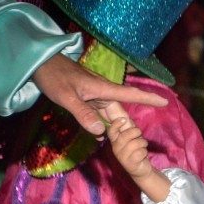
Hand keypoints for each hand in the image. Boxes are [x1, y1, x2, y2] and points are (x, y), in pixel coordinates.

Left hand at [31, 53, 167, 135]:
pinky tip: (97, 133)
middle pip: (121, 110)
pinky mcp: (87, 97)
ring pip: (110, 113)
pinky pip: (99, 112)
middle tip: (130, 140)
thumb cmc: (54, 76)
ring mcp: (95, 94)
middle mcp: (102, 91)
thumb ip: (83, 114)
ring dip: (112, 126)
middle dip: (126, 125)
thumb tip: (102, 131)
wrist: (38, 63)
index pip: (131, 94)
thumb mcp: (67, 97)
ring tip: (114, 141)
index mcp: (102, 88)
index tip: (165, 101)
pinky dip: (101, 123)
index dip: (148, 98)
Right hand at [106, 104, 170, 201]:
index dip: (116, 124)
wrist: (141, 170)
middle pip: (125, 136)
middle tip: (140, 134)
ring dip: (142, 143)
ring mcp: (122, 157)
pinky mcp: (130, 164)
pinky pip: (140, 152)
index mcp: (115, 141)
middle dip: (136, 132)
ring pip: (135, 144)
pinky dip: (144, 152)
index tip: (123, 119)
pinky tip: (143, 154)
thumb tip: (127, 117)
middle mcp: (116, 149)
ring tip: (142, 146)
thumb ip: (129, 129)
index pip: (111, 131)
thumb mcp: (132, 139)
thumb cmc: (136, 151)